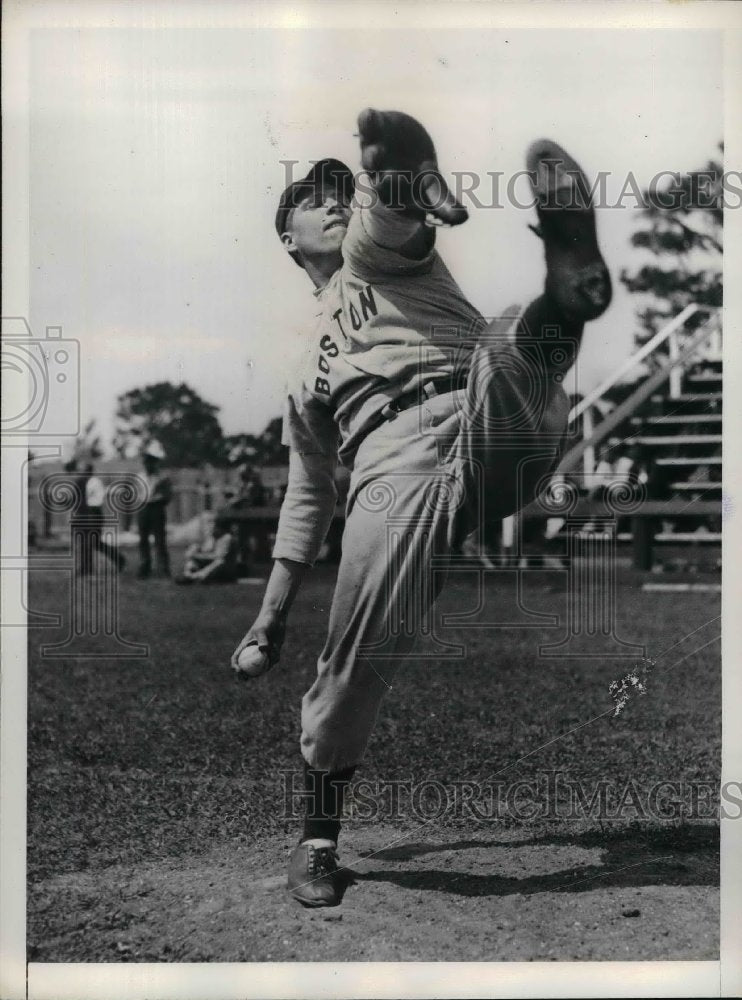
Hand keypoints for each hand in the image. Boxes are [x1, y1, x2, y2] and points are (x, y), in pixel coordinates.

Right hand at [231, 610, 285, 676]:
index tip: (238, 671)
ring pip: (262, 666)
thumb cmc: (265, 623)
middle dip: (244, 676)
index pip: (236, 658)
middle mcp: (252, 652)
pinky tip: (277, 646)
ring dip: (267, 663)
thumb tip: (263, 651)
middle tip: (247, 679)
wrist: (276, 619)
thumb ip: (263, 640)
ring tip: (272, 648)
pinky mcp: (272, 654)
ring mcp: (262, 654)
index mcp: (245, 647)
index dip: (235, 666)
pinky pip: (273, 660)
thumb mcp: (262, 630)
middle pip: (246, 667)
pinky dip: (275, 656)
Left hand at [357, 108, 467, 225]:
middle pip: (379, 182)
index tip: (405, 189)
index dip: (400, 195)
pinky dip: (367, 122)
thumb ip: (446, 204)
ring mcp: (374, 155)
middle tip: (390, 176)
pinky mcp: (374, 133)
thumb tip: (464, 219)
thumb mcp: (434, 192)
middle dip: (384, 180)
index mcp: (396, 193)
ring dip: (372, 153)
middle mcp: (381, 176)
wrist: (407, 153)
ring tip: (377, 151)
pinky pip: (367, 128)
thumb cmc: (420, 179)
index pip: (396, 198)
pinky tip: (370, 114)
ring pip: (369, 156)